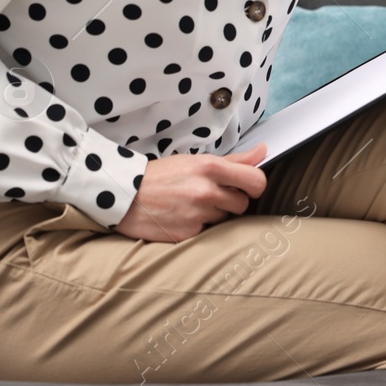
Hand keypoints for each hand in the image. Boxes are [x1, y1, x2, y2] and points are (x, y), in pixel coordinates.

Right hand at [114, 142, 269, 241]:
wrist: (122, 195)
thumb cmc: (160, 176)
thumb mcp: (196, 160)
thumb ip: (233, 160)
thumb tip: (263, 151)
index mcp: (210, 168)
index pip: (256, 181)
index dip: (255, 186)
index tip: (248, 187)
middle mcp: (206, 192)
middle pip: (242, 204)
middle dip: (231, 201)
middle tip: (210, 196)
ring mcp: (196, 215)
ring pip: (224, 219)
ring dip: (213, 214)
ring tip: (190, 205)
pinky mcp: (186, 235)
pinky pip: (205, 232)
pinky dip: (197, 227)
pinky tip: (180, 217)